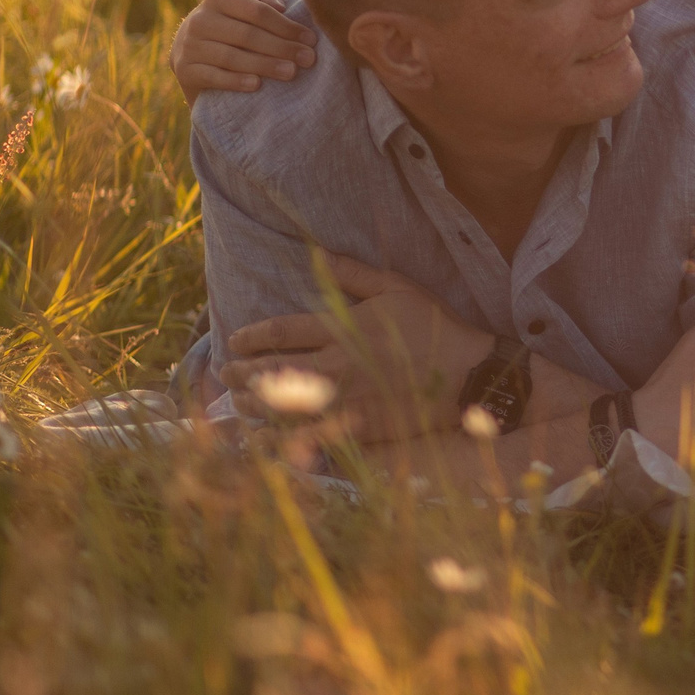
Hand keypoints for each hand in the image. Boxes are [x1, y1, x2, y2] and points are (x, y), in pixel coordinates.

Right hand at [170, 0, 315, 104]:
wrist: (194, 49)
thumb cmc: (235, 19)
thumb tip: (279, 4)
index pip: (258, 11)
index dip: (286, 26)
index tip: (311, 39)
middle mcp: (199, 19)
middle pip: (247, 35)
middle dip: (282, 47)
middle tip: (308, 59)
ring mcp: (189, 45)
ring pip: (231, 57)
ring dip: (264, 65)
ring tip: (291, 73)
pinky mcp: (185, 70)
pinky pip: (212, 76)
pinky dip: (235, 81)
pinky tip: (257, 85)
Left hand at [221, 254, 492, 444]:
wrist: (469, 375)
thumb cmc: (434, 327)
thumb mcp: (398, 288)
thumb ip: (355, 274)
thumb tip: (319, 255)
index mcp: (341, 327)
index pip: (280, 331)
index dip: (252, 337)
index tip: (236, 342)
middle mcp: (335, 364)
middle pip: (273, 369)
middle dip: (242, 373)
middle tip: (226, 375)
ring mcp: (344, 399)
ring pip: (283, 405)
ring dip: (253, 405)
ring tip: (238, 405)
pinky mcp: (357, 428)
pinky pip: (307, 435)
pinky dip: (281, 438)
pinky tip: (265, 439)